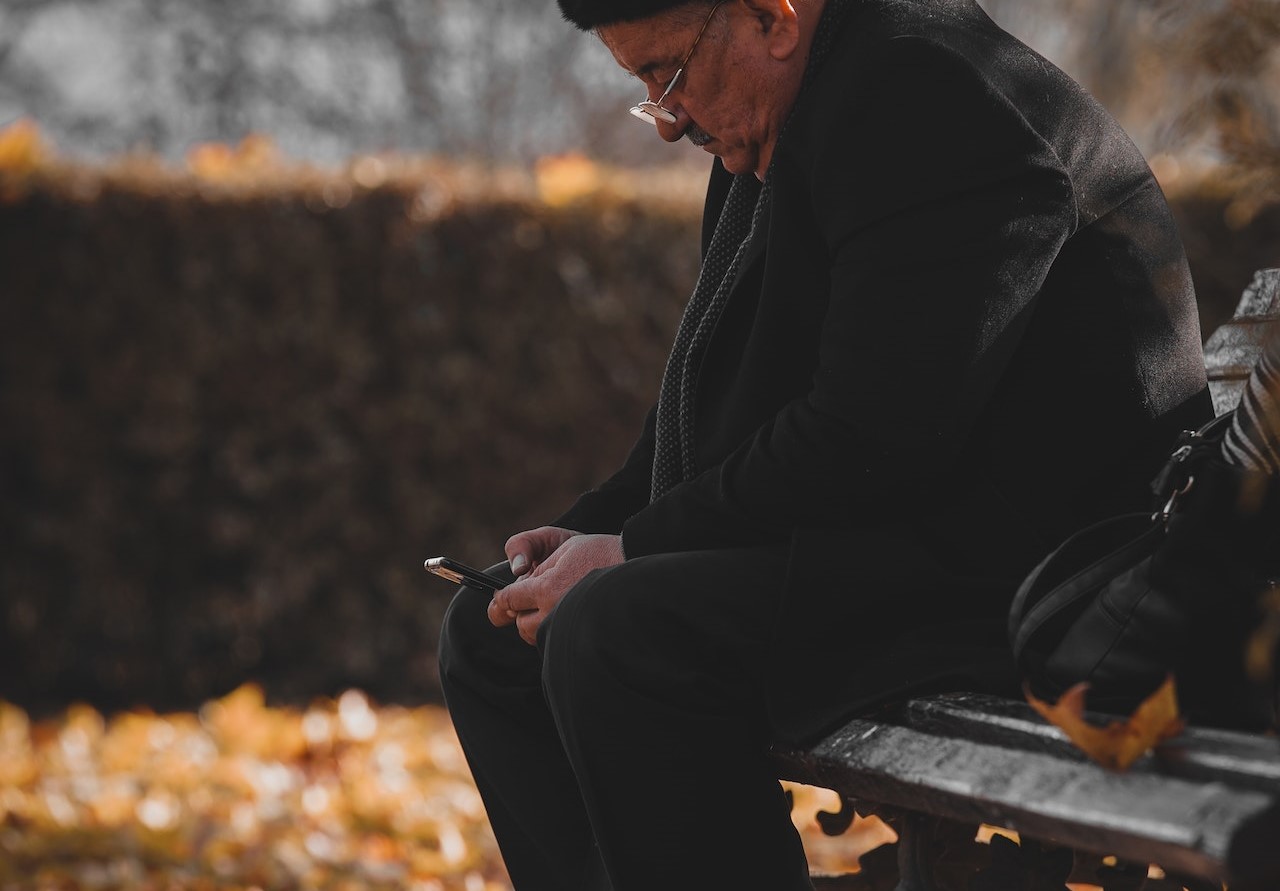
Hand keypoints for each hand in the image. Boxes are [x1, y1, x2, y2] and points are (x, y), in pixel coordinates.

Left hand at [488, 534, 623, 644]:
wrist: (637, 568)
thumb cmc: (602, 552)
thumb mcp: (565, 547)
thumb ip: (536, 567)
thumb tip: (516, 586)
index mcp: (547, 588)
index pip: (508, 601)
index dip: (503, 599)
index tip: (503, 600)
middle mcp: (556, 611)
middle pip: (521, 625)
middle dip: (523, 613)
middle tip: (537, 598)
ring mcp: (569, 626)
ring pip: (538, 637)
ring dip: (539, 624)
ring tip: (556, 604)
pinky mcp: (581, 636)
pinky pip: (557, 640)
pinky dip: (557, 631)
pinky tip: (570, 614)